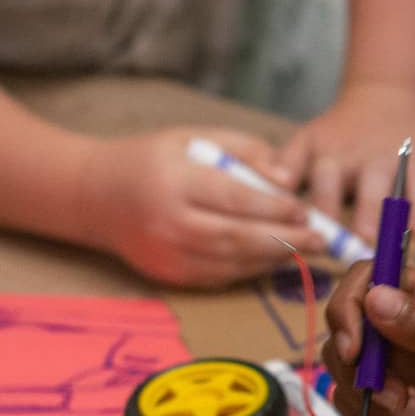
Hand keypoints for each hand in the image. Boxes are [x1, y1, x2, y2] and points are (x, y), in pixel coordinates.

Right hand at [78, 127, 321, 285]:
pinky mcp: (169, 277)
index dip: (274, 208)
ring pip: (232, 263)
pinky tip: (272, 259)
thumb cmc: (153, 160)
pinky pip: (219, 277)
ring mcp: (168, 256)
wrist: (95, 196)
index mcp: (176, 182)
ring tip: (304, 249)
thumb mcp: (196, 138)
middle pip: (237, 238)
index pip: (234, 199)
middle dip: (285, 240)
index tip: (305, 209)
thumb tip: (286, 178)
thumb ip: (245, 151)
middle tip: (320, 239)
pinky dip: (250, 270)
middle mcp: (170, 223)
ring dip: (272, 259)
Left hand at [279, 84, 414, 234]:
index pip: (327, 180)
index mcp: (341, 156)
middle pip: (374, 182)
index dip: (323, 205)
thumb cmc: (345, 131)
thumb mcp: (310, 139)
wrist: (390, 92)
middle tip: (370, 237)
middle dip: (372, 208)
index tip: (319, 232)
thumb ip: (287, 163)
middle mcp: (378, 155)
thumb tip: (275, 184)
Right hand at [322, 264, 414, 415]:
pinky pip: (360, 404)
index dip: (350, 306)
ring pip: (347, 368)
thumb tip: (374, 296)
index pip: (370, 277)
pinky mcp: (404, 405)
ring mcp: (408, 368)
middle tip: (396, 397)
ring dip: (366, 396)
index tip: (353, 348)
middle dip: (356, 364)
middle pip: (349, 324)